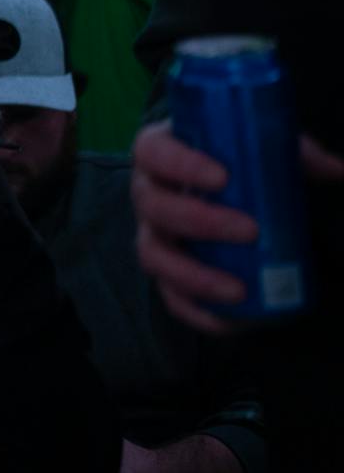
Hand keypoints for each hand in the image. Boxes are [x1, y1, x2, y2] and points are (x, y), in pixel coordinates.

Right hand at [133, 123, 342, 334]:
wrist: (219, 195)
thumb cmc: (235, 167)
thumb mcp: (261, 151)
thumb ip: (294, 154)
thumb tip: (335, 170)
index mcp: (160, 155)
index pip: (153, 151)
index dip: (180, 164)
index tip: (223, 177)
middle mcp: (148, 195)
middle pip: (153, 206)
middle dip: (198, 221)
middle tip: (249, 230)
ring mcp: (154, 236)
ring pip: (154, 257)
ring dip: (192, 275)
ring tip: (237, 289)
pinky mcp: (166, 274)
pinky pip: (170, 298)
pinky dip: (197, 312)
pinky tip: (230, 320)